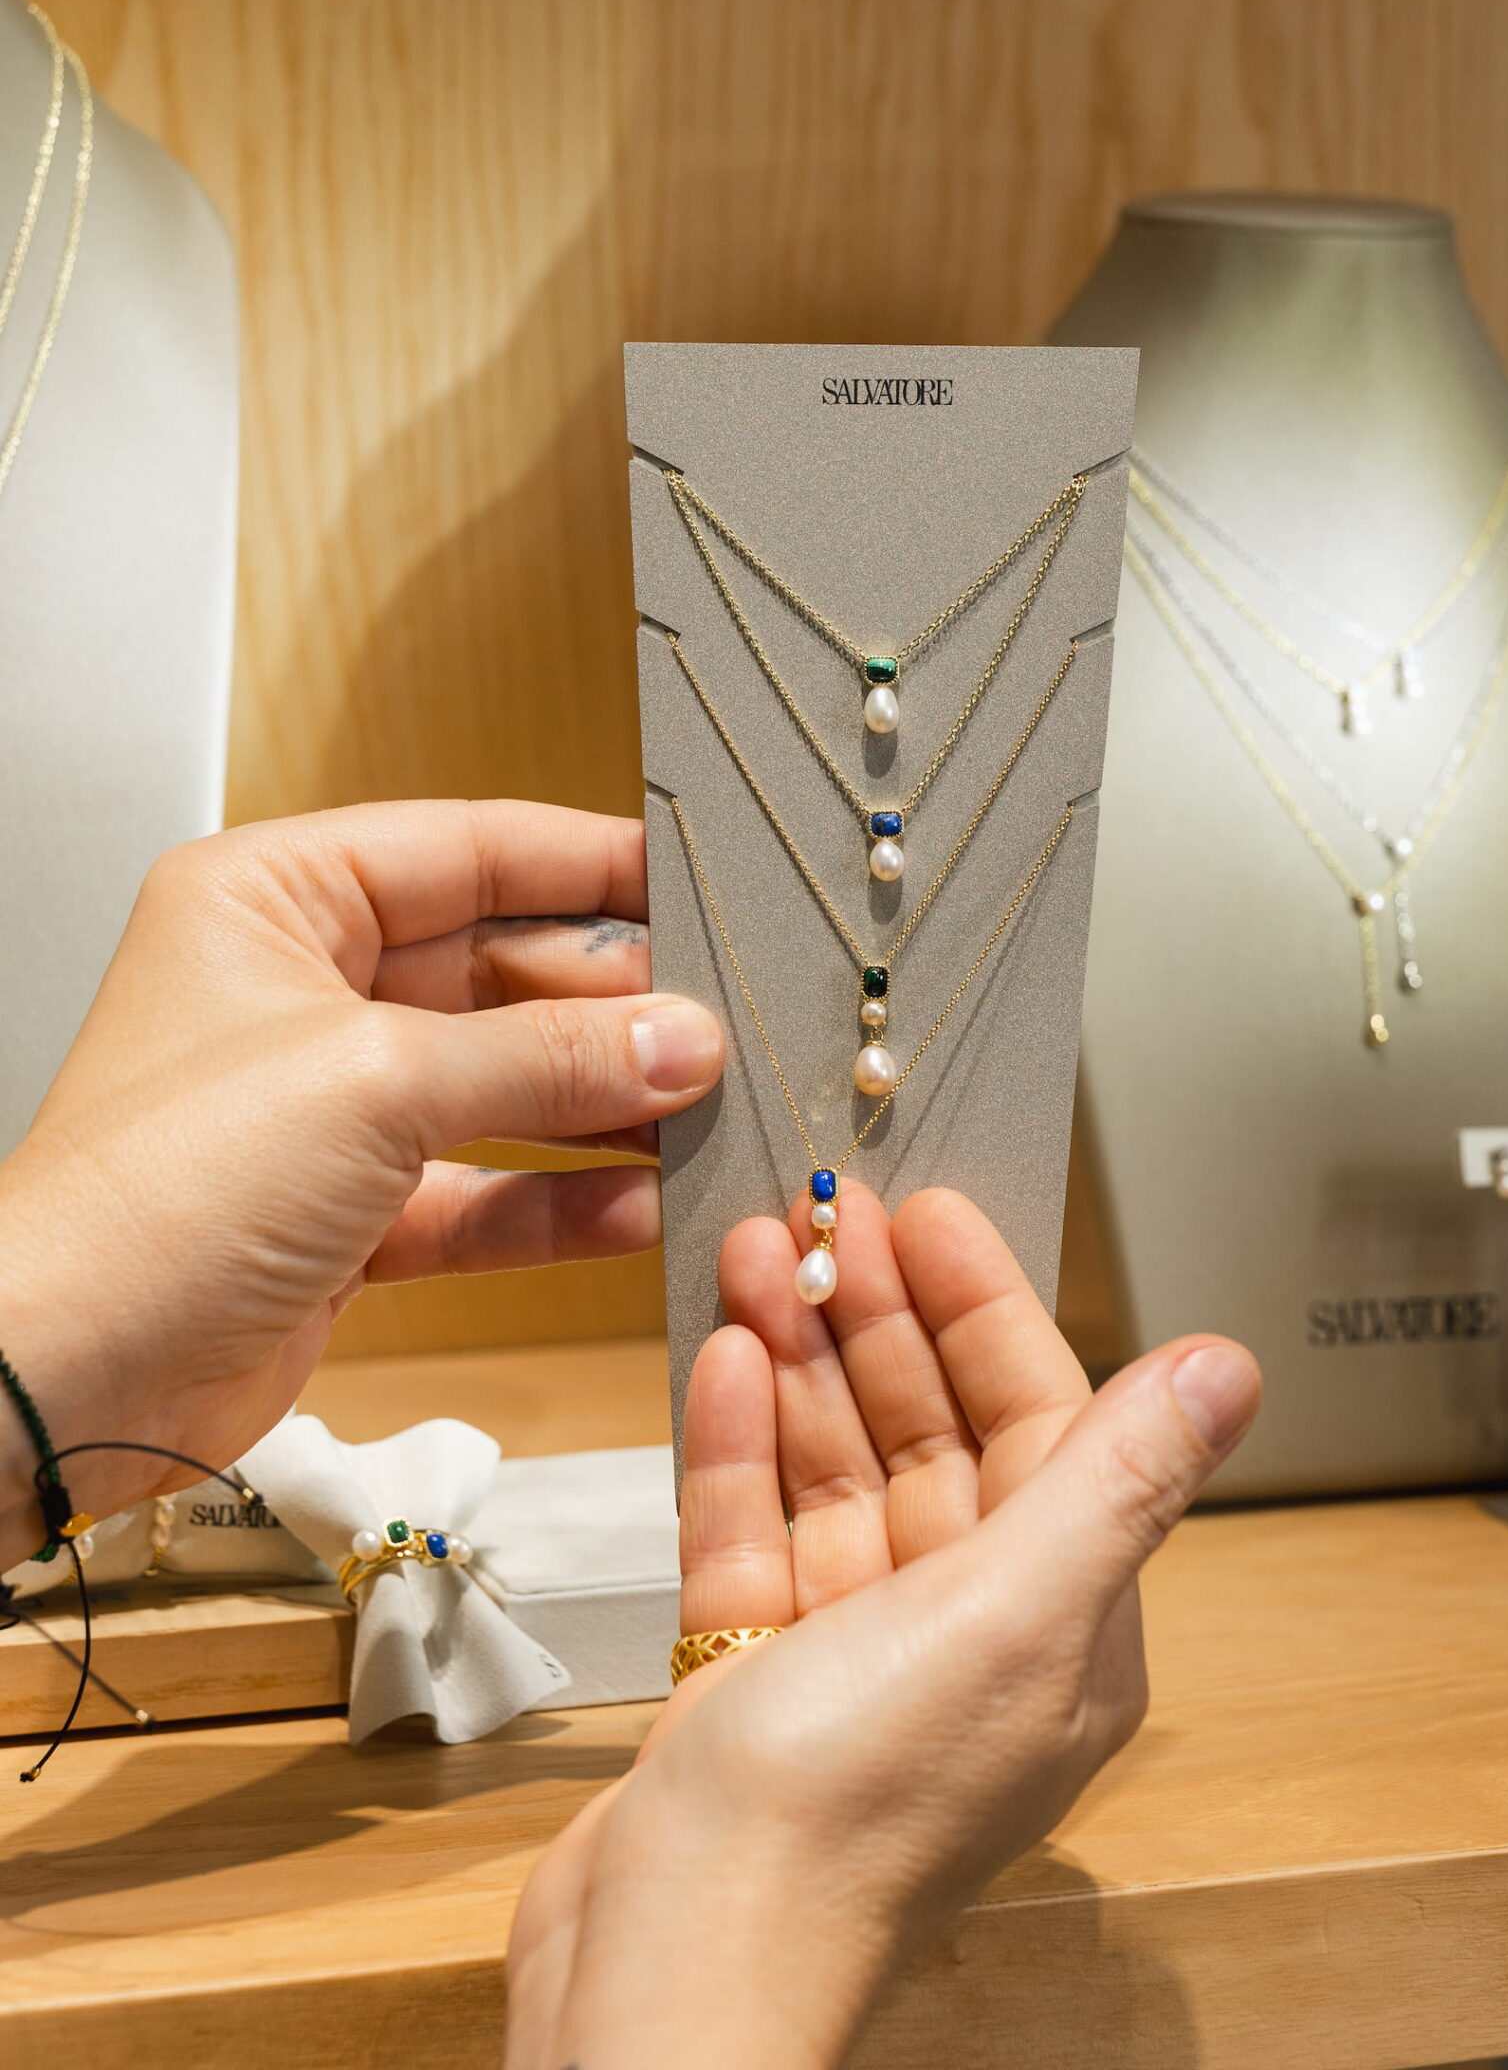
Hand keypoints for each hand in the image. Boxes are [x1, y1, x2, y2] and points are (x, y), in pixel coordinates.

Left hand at [0, 800, 723, 1567]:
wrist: (61, 1380)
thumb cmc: (155, 1198)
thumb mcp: (378, 1085)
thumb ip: (545, 1057)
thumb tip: (680, 1038)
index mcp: (273, 901)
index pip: (466, 850)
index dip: (586, 867)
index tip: (696, 883)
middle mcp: (299, 992)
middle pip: (496, 971)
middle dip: (608, 1006)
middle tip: (717, 1025)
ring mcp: (326, 1110)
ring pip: (500, 1085)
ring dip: (601, 1107)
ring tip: (704, 1114)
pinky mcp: (347, 1218)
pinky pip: (482, 1191)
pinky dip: (559, 1201)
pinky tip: (641, 1207)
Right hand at [506, 1183, 1259, 2069]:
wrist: (673, 1958)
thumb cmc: (849, 1815)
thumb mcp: (1012, 1615)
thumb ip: (1115, 1481)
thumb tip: (1229, 1370)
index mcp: (1059, 1633)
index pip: (1042, 1427)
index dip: (987, 1311)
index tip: (934, 1218)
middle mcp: (965, 1642)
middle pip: (931, 1437)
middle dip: (878, 1319)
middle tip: (826, 1215)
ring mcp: (853, 1661)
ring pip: (835, 1473)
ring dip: (797, 1360)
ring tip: (754, 1256)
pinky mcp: (751, 1681)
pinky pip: (754, 1533)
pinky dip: (738, 1445)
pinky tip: (719, 1359)